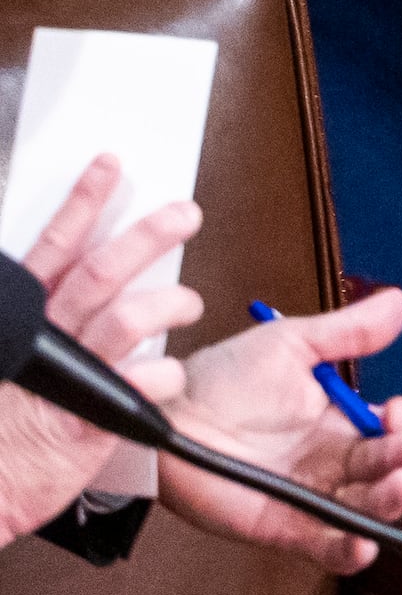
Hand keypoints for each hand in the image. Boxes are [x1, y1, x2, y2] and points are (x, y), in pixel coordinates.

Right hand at [0, 162, 198, 541]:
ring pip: (130, 316)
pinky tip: (169, 375)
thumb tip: (104, 283)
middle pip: (102, 271)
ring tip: (190, 302)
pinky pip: (146, 381)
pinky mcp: (90, 418)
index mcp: (30, 324)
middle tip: (185, 212)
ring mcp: (71, 378)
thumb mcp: (22, 363)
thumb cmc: (9, 429)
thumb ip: (58, 320)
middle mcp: (51, 343)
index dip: (84, 205)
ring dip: (171, 301)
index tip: (109, 166)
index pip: (57, 250)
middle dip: (148, 234)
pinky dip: (166, 373)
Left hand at [159, 287, 401, 571]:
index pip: (395, 431)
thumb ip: (346, 331)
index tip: (398, 410)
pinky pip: (321, 547)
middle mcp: (331, 463)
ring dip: (390, 502)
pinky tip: (363, 544)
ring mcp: (307, 497)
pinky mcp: (277, 526)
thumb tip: (398, 302)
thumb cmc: (221, 379)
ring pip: (365, 510)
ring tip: (400, 486)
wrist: (164, 414)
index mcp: (339, 423)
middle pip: (388, 471)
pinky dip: (347, 552)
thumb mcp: (290, 345)